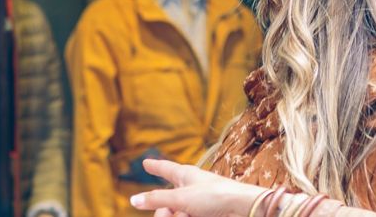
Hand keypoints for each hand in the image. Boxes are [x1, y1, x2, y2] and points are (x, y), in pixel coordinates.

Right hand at [128, 158, 265, 216]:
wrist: (242, 209)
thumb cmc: (214, 196)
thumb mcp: (180, 198)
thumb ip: (156, 199)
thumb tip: (133, 200)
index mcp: (185, 174)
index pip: (165, 168)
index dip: (155, 166)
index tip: (146, 163)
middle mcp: (190, 187)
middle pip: (165, 202)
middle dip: (164, 212)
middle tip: (170, 216)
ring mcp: (197, 203)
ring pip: (175, 213)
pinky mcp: (204, 214)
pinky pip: (186, 216)